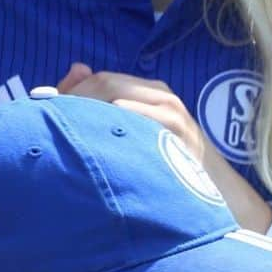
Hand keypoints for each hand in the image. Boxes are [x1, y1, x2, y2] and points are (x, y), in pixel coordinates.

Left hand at [57, 63, 271, 231]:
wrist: (224, 199)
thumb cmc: (177, 176)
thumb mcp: (143, 143)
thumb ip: (111, 114)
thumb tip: (75, 71)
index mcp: (151, 93)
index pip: (98, 78)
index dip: (70, 93)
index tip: (47, 114)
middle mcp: (160, 96)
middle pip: (104, 82)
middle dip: (74, 100)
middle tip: (52, 126)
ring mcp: (171, 112)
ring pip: (116, 93)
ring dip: (88, 110)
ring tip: (71, 135)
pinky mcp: (177, 131)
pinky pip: (134, 115)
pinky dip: (112, 122)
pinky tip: (97, 143)